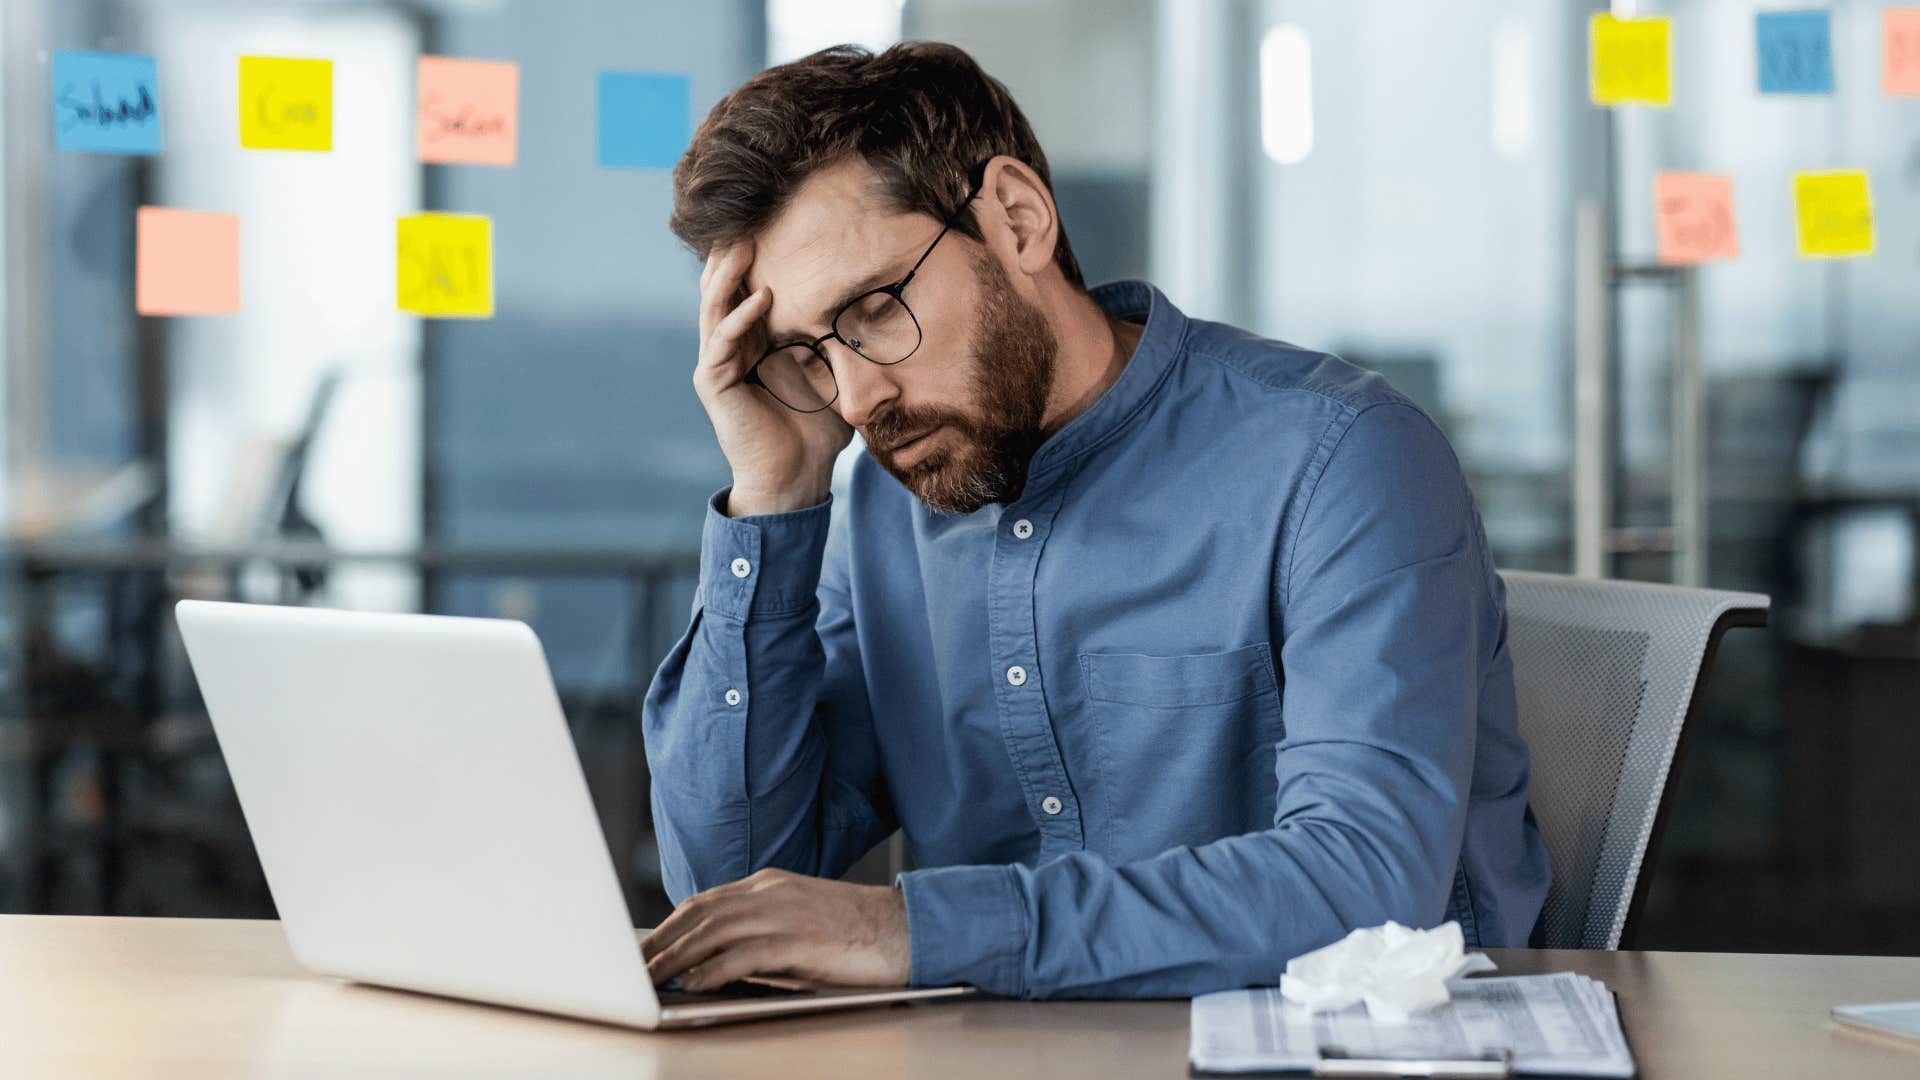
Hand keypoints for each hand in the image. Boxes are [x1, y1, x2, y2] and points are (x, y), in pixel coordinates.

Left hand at [641, 868, 910, 990]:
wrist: (908, 927)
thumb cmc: (856, 933)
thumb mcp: (800, 921)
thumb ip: (760, 932)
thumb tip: (714, 964)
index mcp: (769, 884)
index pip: (703, 901)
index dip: (668, 926)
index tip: (644, 948)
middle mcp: (770, 892)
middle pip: (698, 913)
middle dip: (660, 942)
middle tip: (632, 968)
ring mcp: (784, 913)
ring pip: (712, 931)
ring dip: (675, 958)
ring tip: (650, 981)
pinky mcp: (799, 939)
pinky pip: (743, 954)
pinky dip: (712, 970)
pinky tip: (694, 986)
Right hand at [693, 241, 852, 516]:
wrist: (797, 479)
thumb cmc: (816, 432)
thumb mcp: (834, 375)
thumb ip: (843, 343)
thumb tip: (883, 309)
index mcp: (753, 341)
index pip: (745, 288)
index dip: (752, 257)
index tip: (772, 221)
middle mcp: (729, 347)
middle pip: (722, 288)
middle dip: (731, 254)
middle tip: (748, 217)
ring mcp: (717, 364)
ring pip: (713, 307)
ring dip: (727, 275)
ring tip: (743, 243)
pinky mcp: (713, 384)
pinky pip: (721, 343)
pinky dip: (740, 318)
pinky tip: (761, 297)